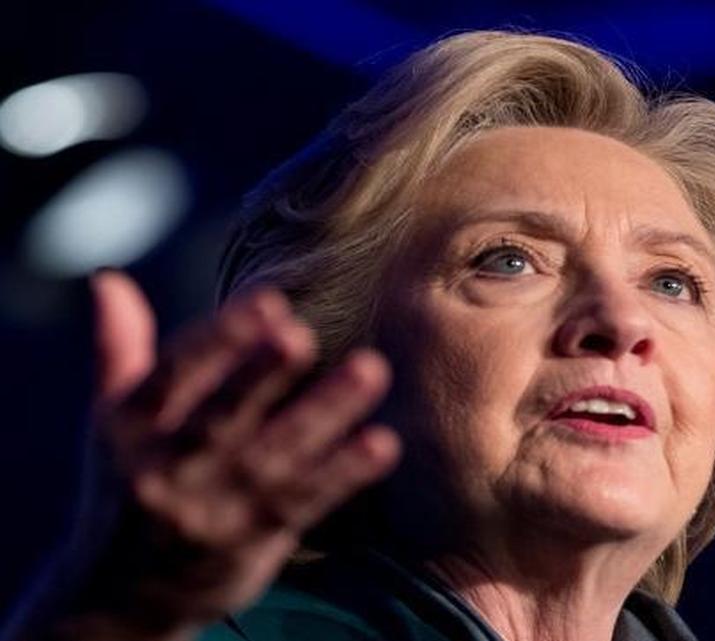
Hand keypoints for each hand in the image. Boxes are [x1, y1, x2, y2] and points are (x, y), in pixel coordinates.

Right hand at [54, 271, 400, 639]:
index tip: (268, 301)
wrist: (119, 598)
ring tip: (370, 369)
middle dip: (259, 377)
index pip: (175, 376)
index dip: (220, 338)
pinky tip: (382, 444)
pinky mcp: (254, 539)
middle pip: (220, 418)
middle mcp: (170, 468)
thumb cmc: (128, 483)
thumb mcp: (114, 421)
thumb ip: (120, 347)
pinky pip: (304, 503)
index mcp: (133, 426)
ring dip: (323, 413)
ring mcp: (214, 508)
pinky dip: (343, 474)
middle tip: (301, 335)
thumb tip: (108, 279)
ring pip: (274, 457)